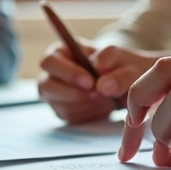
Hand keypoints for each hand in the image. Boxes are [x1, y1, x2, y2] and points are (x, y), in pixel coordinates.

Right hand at [38, 42, 156, 123]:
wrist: (124, 80)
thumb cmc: (119, 63)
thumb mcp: (122, 59)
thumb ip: (114, 66)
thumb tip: (102, 85)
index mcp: (59, 53)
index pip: (50, 62)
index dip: (68, 73)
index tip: (91, 82)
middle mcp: (51, 74)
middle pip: (46, 86)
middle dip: (72, 93)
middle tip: (97, 94)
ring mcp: (54, 94)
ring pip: (59, 104)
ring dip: (83, 104)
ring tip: (105, 98)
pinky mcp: (62, 110)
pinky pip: (69, 116)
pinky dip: (87, 113)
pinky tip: (102, 105)